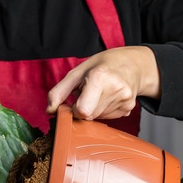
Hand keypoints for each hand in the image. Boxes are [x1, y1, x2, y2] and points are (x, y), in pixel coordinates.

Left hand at [46, 46, 160, 119]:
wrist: (132, 64)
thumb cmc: (102, 65)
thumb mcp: (77, 72)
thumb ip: (59, 91)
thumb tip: (50, 110)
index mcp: (101, 77)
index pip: (82, 110)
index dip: (74, 108)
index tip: (75, 99)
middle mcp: (116, 89)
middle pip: (89, 116)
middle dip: (84, 108)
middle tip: (89, 93)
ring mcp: (125, 100)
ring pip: (98, 118)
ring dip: (94, 109)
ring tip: (100, 93)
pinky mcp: (129, 109)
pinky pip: (108, 118)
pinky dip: (104, 110)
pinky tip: (108, 97)